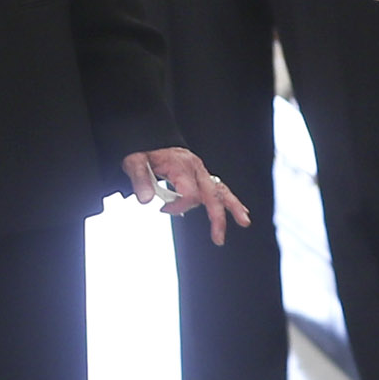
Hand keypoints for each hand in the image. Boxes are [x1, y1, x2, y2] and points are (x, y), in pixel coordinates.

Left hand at [123, 146, 252, 246]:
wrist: (152, 141)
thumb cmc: (145, 154)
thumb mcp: (134, 163)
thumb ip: (140, 180)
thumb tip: (146, 200)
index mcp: (181, 165)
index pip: (189, 193)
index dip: (178, 206)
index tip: (163, 209)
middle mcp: (195, 168)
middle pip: (212, 193)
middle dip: (217, 216)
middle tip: (218, 237)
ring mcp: (201, 172)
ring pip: (221, 190)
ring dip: (233, 207)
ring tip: (244, 221)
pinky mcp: (203, 177)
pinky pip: (219, 189)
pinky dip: (230, 200)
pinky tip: (240, 212)